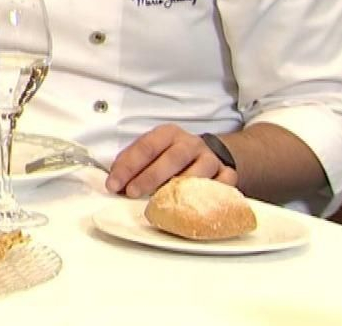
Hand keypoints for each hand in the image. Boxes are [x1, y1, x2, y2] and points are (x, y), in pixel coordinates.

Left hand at [105, 124, 236, 197]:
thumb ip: (130, 163)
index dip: (129, 166)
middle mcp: (191, 143)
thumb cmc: (169, 156)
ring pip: (199, 173)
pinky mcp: (227, 174)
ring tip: (162, 204)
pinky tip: (194, 207)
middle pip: (172, 158)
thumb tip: (114, 183)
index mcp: (168, 134)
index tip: (114, 184)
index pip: (146, 146)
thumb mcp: (149, 152)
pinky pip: (223, 186)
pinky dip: (210, 196)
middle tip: (132, 193)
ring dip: (179, 189)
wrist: (205, 154)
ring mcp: (211, 159)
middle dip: (150, 177)